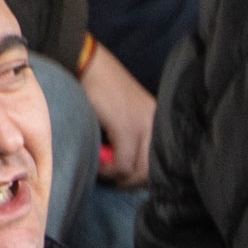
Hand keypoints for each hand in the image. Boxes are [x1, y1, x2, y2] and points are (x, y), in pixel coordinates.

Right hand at [77, 44, 155, 187]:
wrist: (87, 64)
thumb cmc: (98, 90)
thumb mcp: (122, 116)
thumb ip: (130, 139)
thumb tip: (127, 171)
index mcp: (158, 123)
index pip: (160, 163)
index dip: (141, 177)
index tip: (123, 179)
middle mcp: (157, 125)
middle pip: (152, 172)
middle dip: (130, 182)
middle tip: (111, 180)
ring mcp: (144, 126)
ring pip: (139, 171)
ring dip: (118, 178)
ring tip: (102, 171)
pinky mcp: (128, 128)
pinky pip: (123, 164)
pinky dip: (108, 171)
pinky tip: (98, 165)